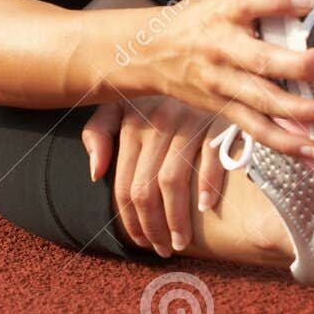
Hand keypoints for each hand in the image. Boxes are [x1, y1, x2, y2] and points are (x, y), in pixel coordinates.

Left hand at [83, 97, 224, 257]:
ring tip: (180, 242)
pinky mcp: (219, 119)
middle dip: (152, 227)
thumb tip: (94, 174)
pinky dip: (207, 185)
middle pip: (146, 188)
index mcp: (131, 120)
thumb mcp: (120, 102)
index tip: (141, 241)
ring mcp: (189, 119)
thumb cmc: (157, 92)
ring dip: (177, 219)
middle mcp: (158, 121)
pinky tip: (206, 209)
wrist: (203, 63)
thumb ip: (99, 132)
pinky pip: (210, 158)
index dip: (130, 220)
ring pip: (173, 181)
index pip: (124, 184)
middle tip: (162, 249)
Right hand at [148, 0, 313, 159]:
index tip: (309, 0)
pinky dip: (284, 142)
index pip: (251, 4)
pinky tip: (312, 151)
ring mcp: (221, 83)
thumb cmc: (195, 21)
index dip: (280, 2)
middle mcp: (222, 49)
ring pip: (262, 101)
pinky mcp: (222, 108)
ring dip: (299, 111)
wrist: (148, 53)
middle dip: (301, 65)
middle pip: (262, 61)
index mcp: (223, 13)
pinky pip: (255, 129)